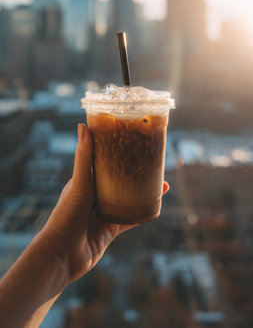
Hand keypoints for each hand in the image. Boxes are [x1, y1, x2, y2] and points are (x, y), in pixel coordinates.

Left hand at [41, 124, 169, 284]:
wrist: (62, 257)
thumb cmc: (65, 217)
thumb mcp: (79, 184)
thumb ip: (84, 157)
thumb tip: (83, 125)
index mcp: (85, 181)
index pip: (104, 161)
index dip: (118, 151)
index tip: (135, 141)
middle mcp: (95, 195)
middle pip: (120, 179)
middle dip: (136, 171)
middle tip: (155, 162)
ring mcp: (103, 213)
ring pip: (128, 198)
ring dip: (144, 190)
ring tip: (162, 182)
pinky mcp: (111, 230)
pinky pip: (131, 219)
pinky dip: (143, 213)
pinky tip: (157, 206)